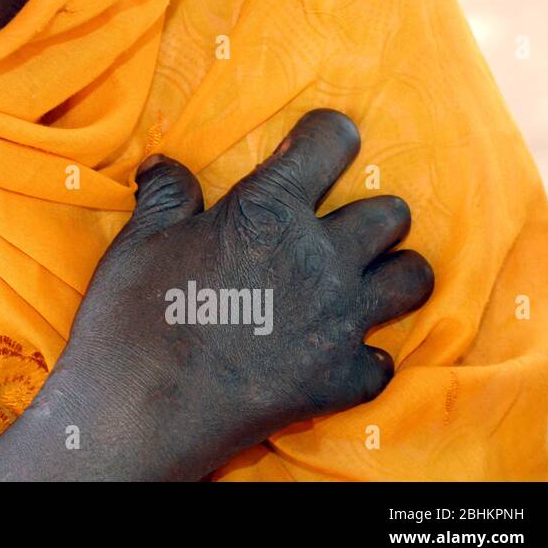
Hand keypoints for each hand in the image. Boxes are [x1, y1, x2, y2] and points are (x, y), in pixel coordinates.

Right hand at [0, 109, 433, 479]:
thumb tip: (165, 164)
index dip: (326, 134)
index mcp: (270, 211)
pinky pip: (383, 359)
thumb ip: (167, 194)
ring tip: (355, 280)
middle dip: (369, 213)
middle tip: (333, 226)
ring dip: (389, 273)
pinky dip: (363, 354)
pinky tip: (331, 350)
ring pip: (413, 279)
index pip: (331, 141)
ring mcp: (339, 322)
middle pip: (392, 214)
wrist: (139, 413)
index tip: (315, 142)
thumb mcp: (139, 240)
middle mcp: (321, 258)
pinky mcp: (341, 380)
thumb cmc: (133, 317)